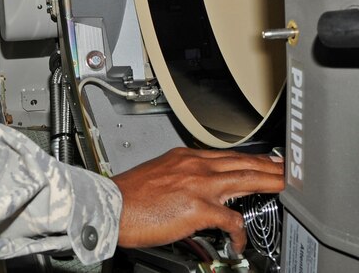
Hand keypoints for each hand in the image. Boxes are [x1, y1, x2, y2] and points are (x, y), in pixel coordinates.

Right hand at [112, 147, 284, 253]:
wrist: (111, 206)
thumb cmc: (127, 196)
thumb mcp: (157, 174)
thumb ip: (180, 177)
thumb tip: (193, 188)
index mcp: (183, 157)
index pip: (225, 155)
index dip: (249, 158)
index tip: (262, 160)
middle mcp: (193, 166)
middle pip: (241, 162)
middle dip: (268, 166)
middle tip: (285, 169)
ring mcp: (198, 185)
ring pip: (245, 180)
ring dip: (269, 183)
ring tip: (284, 188)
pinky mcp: (198, 207)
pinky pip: (231, 220)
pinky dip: (239, 233)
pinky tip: (239, 242)